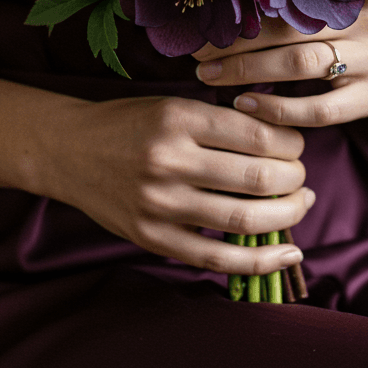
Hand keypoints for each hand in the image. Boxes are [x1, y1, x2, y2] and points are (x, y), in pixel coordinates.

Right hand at [50, 94, 311, 274]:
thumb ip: (222, 124)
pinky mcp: (151, 237)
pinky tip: (287, 253)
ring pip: (245, 220)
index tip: (295, 147)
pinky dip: (260, 261)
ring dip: (287, 216)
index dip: (291, 144)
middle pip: (259, 179)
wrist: (68, 150)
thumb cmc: (129, 125)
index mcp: (178, 118)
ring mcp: (159, 204)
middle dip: (295, 179)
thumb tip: (287, 147)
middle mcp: (168, 160)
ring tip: (298, 206)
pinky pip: (217, 258)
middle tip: (299, 177)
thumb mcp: (173, 106)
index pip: (259, 135)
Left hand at [192, 0, 367, 128]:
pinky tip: (246, 105)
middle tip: (196, 53)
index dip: (242, 9)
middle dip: (236, 43)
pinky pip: (320, 110)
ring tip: (209, 77)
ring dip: (248, 72)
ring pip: (302, 66)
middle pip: (289, 30)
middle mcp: (361, 22)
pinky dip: (278, 109)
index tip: (204, 17)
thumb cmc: (355, 20)